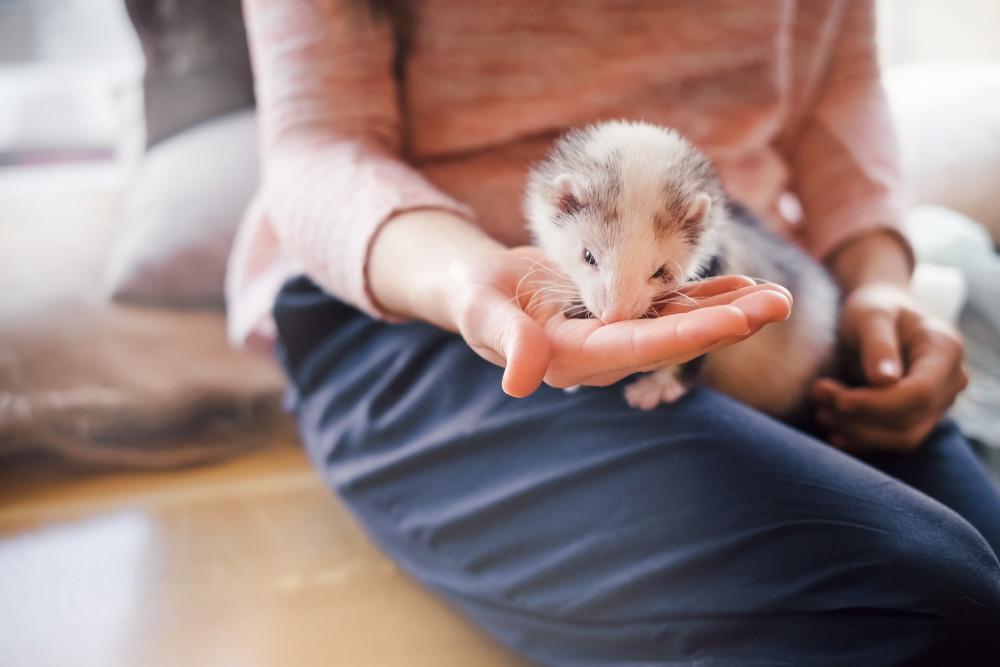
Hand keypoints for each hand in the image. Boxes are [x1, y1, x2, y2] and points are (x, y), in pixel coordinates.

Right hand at [444, 246, 792, 396]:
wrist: (478, 286)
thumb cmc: (473, 295)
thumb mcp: (481, 311)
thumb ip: (506, 340)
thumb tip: (522, 382)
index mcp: (574, 357)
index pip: (640, 347)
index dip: (689, 333)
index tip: (737, 320)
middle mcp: (604, 353)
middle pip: (675, 339)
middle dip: (728, 323)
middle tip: (780, 304)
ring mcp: (616, 335)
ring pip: (681, 324)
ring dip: (730, 311)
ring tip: (778, 296)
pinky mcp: (622, 314)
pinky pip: (671, 307)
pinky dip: (706, 295)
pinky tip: (743, 285)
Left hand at [811, 283, 967, 451]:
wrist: (879, 313)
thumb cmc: (874, 306)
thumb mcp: (870, 315)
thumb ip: (877, 344)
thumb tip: (885, 380)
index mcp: (945, 350)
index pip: (920, 393)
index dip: (878, 404)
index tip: (839, 400)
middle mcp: (950, 381)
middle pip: (909, 419)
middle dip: (859, 416)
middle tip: (817, 395)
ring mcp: (938, 402)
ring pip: (902, 437)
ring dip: (857, 431)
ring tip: (820, 411)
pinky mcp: (918, 417)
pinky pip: (893, 440)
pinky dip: (861, 439)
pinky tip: (833, 429)